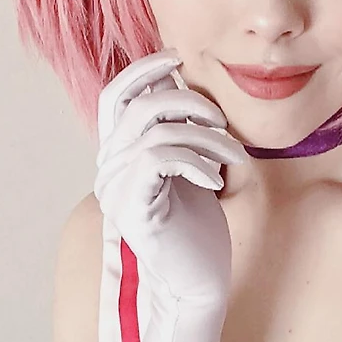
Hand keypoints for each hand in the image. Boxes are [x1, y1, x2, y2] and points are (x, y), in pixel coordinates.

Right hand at [93, 50, 247, 303]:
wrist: (197, 284)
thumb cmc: (197, 229)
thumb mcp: (192, 169)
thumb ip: (181, 132)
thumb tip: (183, 84)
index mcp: (120, 155)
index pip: (116, 96)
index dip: (142, 69)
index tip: (177, 57)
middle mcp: (109, 169)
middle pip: (139, 106)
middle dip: (187, 102)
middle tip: (221, 122)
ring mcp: (117, 189)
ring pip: (157, 132)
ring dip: (206, 137)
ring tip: (231, 158)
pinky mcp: (133, 209)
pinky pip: (159, 159)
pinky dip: (196, 161)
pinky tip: (216, 181)